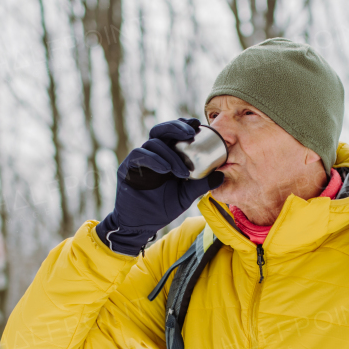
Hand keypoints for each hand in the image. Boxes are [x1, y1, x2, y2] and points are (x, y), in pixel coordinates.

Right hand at [96, 119, 223, 254]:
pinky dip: (154, 160)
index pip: (173, 133)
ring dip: (170, 154)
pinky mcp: (127, 167)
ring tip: (182, 171)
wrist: (141, 224)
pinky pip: (139, 155)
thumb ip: (200, 185)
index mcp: (166, 156)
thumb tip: (221, 175)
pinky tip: (165, 169)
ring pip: (153, 144)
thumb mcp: (185, 196)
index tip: (198, 124)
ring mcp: (139, 159)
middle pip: (162, 130)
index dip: (184, 125)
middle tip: (191, 133)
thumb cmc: (161, 208)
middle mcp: (152, 154)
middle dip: (176, 127)